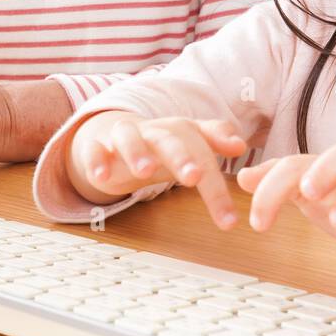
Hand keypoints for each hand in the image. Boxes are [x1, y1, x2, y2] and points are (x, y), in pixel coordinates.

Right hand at [69, 113, 246, 229]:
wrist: (115, 136)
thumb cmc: (161, 146)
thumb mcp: (190, 143)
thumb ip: (215, 141)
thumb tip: (240, 143)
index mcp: (181, 132)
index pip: (204, 149)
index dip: (218, 169)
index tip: (231, 203)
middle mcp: (154, 132)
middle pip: (169, 139)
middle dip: (181, 156)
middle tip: (194, 177)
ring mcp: (124, 138)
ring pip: (129, 137)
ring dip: (137, 152)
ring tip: (143, 171)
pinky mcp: (98, 148)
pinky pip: (95, 151)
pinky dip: (96, 161)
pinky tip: (101, 177)